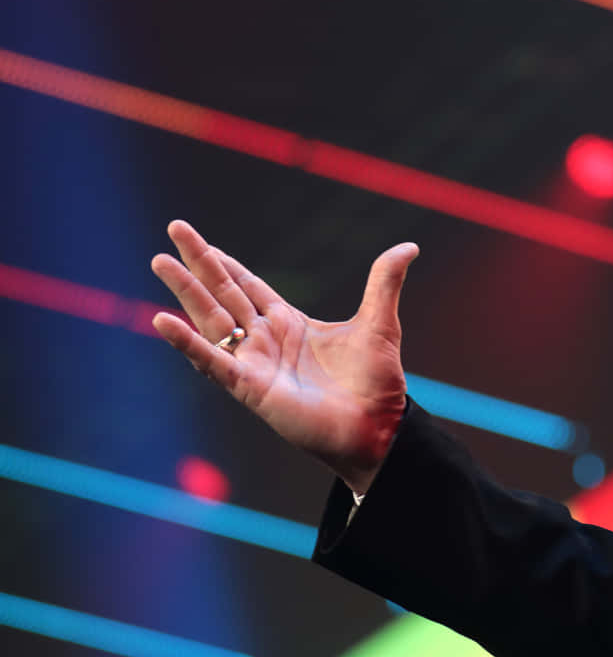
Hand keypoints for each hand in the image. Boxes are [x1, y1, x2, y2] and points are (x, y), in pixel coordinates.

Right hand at [150, 220, 417, 492]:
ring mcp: (253, 363)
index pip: (248, 286)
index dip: (224, 263)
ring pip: (210, 319)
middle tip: (174, 229)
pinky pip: (212, 362)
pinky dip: (187, 343)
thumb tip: (409, 245)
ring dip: (184, 291)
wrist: (378, 427)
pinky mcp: (250, 388)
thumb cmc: (375, 382)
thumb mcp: (379, 323)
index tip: (199, 240)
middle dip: (198, 263)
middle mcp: (265, 340)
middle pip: (223, 293)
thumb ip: (385, 282)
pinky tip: (162, 321)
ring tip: (159, 261)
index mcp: (289, 323)